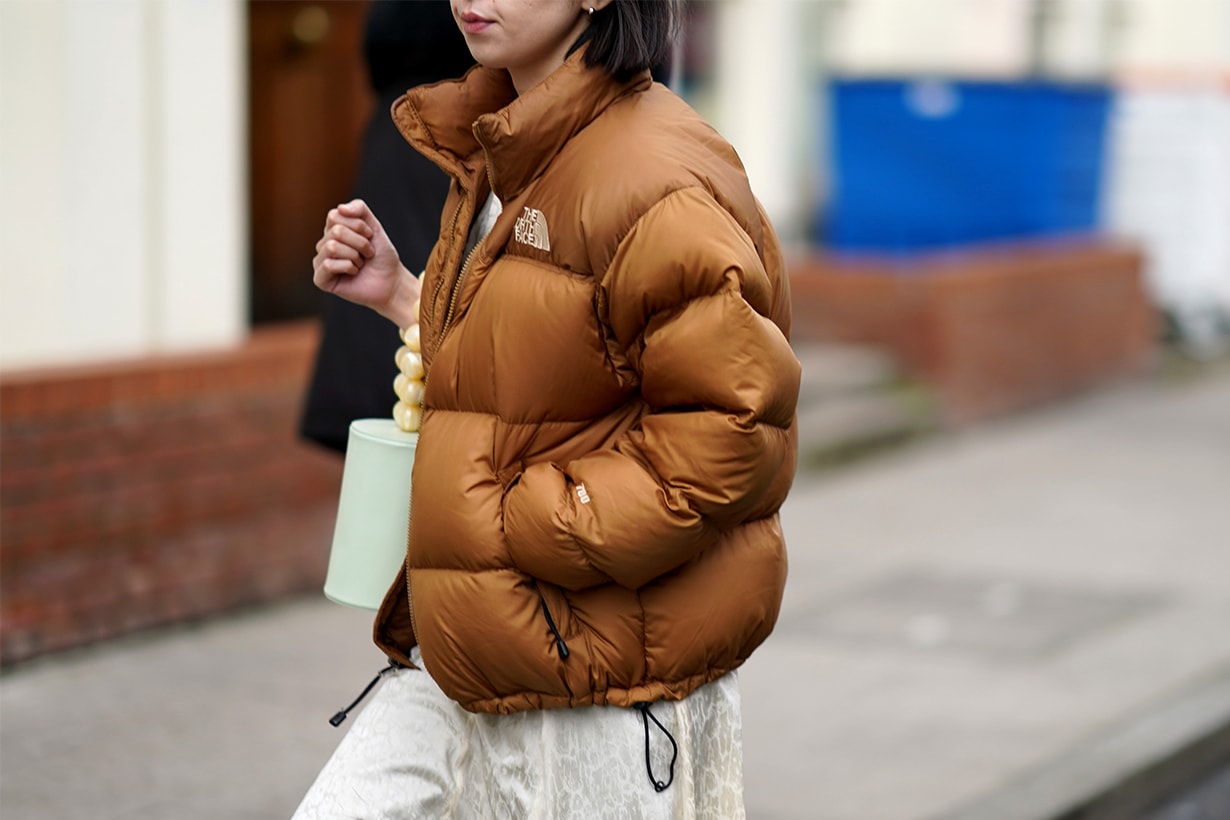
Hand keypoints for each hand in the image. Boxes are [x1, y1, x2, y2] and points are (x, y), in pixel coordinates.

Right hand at [313, 199, 420, 327]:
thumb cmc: (382, 256)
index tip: (370, 236)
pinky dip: (349, 267)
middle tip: (368, 253)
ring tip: (361, 264)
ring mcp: (320, 261)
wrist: (391, 281)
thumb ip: (359, 209)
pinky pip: (329, 265)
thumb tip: (340, 208)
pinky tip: (353, 273)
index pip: (335, 215)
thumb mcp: (374, 226)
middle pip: (336, 231)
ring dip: (355, 255)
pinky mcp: (320, 279)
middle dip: (360, 242)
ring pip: (332, 246)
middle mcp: (323, 244)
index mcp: (332, 230)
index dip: (358, 225)